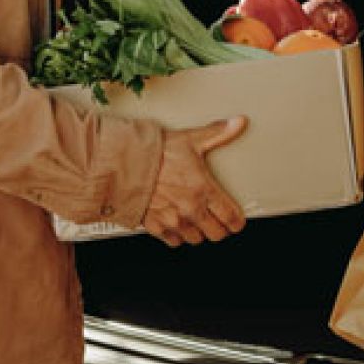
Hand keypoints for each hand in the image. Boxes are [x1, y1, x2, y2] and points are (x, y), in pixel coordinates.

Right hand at [143, 117, 248, 246]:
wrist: (125, 164)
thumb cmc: (156, 153)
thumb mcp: (191, 139)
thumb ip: (217, 134)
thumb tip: (237, 123)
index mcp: (204, 190)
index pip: (230, 216)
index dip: (237, 222)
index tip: (237, 222)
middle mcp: (191, 209)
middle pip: (216, 233)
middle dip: (220, 229)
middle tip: (219, 222)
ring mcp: (173, 220)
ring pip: (195, 239)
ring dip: (199, 232)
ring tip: (197, 223)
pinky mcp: (156, 226)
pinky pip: (173, 240)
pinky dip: (177, 236)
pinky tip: (176, 225)